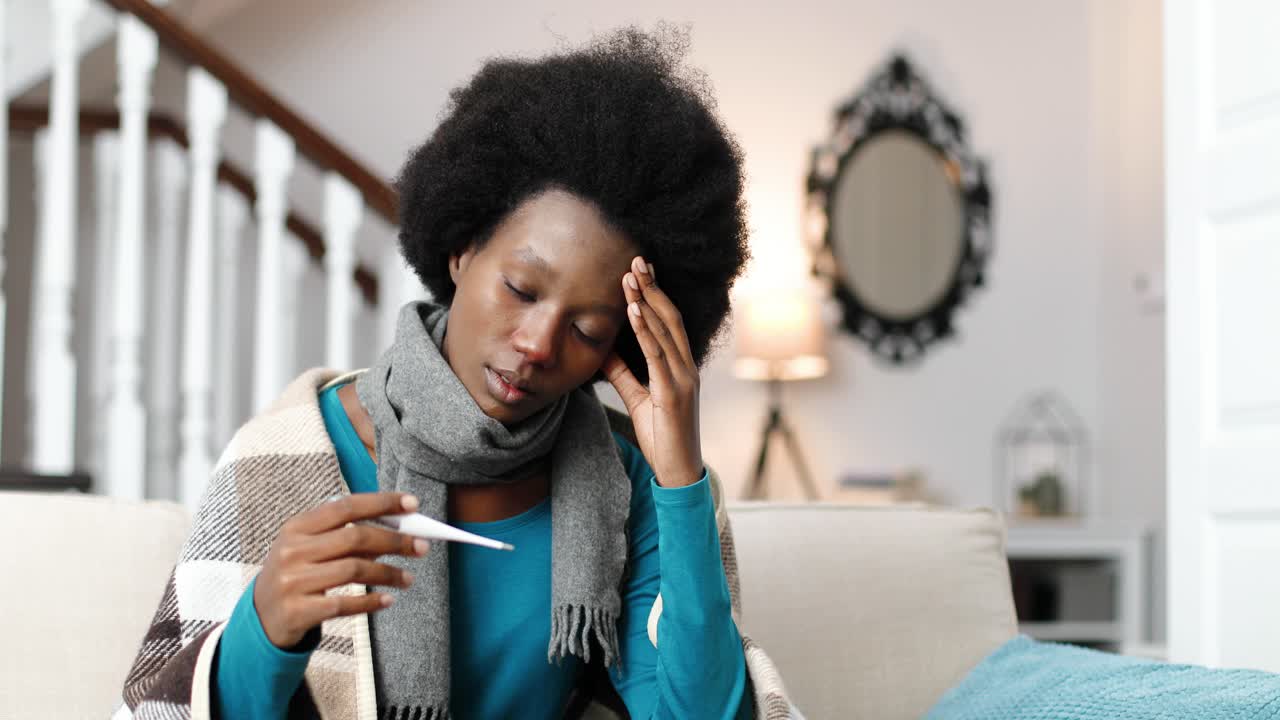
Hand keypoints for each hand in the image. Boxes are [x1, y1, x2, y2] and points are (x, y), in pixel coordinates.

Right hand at [254, 492, 428, 648]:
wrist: (261, 617)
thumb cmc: (298, 574)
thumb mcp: (309, 547)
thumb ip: (344, 533)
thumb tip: (398, 524)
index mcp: (297, 527)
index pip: (345, 506)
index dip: (382, 503)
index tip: (413, 504)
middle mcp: (292, 551)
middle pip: (355, 538)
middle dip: (394, 541)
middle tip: (422, 547)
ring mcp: (292, 582)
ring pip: (354, 570)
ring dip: (388, 573)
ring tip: (408, 579)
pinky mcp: (298, 611)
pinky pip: (344, 604)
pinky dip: (370, 602)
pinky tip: (387, 601)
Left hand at [604, 256, 704, 487]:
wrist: (678, 471)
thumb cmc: (662, 435)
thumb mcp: (637, 398)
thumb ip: (623, 372)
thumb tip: (603, 347)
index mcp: (681, 366)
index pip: (669, 321)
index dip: (656, 294)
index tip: (639, 270)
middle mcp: (687, 367)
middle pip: (670, 317)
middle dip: (653, 287)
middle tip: (636, 260)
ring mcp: (683, 378)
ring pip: (665, 330)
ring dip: (647, 300)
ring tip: (631, 276)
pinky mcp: (674, 393)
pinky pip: (658, 355)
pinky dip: (646, 330)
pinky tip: (634, 310)